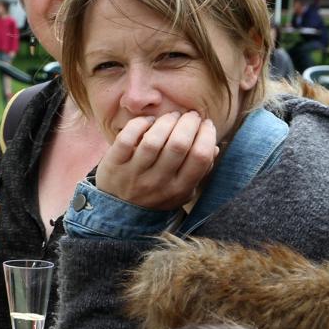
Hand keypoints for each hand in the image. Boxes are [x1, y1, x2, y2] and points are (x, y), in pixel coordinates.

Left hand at [94, 111, 218, 209]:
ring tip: (173, 116)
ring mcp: (134, 174)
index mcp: (179, 189)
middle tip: (191, 115)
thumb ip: (200, 172)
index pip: (200, 157)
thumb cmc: (157, 196)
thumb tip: (214, 147)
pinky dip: (139, 124)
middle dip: (188, 123)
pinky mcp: (114, 165)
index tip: (206, 124)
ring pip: (153, 141)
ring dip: (166, 122)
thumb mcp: (182, 192)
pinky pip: (126, 139)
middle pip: (178, 145)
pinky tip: (148, 121)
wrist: (119, 213)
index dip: (207, 135)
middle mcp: (157, 182)